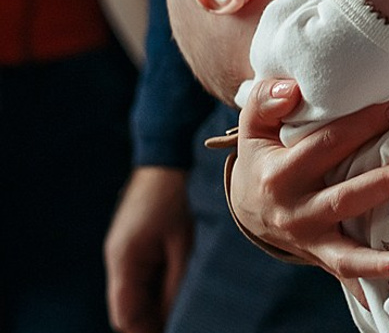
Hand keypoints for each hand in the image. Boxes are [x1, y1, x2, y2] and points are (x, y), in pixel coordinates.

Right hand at [104, 166, 191, 332]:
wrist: (162, 161)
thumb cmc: (174, 198)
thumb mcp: (183, 241)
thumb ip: (177, 279)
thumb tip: (176, 313)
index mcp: (125, 260)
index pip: (125, 314)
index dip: (143, 330)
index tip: (168, 332)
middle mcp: (117, 259)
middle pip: (126, 307)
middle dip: (148, 320)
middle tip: (178, 322)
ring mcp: (121, 252)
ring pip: (131, 294)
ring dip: (150, 303)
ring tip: (179, 305)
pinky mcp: (129, 245)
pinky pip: (136, 276)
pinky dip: (151, 286)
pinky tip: (173, 284)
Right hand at [231, 79, 388, 285]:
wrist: (248, 207)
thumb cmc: (262, 156)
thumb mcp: (254, 126)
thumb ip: (267, 99)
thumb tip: (292, 90)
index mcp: (278, 175)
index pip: (329, 144)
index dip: (366, 123)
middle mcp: (293, 212)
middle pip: (343, 196)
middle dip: (383, 181)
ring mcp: (307, 239)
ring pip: (347, 245)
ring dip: (382, 237)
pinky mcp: (320, 256)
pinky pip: (346, 270)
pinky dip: (373, 273)